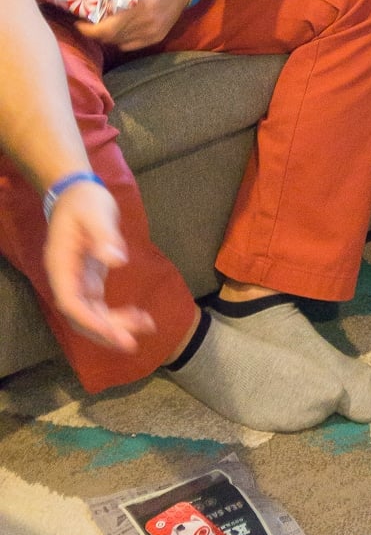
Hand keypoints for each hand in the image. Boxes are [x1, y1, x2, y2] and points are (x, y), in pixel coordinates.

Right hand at [43, 179, 155, 350]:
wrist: (77, 193)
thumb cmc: (85, 200)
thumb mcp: (95, 212)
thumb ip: (104, 235)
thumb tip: (115, 260)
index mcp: (60, 264)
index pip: (70, 302)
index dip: (90, 320)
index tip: (113, 331)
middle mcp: (65, 278)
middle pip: (81, 315)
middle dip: (105, 331)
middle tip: (132, 342)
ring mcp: (77, 281)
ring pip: (91, 315)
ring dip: (115, 326)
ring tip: (146, 326)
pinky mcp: (90, 280)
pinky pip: (100, 307)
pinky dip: (118, 316)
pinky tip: (140, 318)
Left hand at [76, 0, 190, 50]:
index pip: (106, 27)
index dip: (88, 28)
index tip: (77, 20)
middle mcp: (145, 18)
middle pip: (110, 37)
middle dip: (93, 33)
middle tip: (83, 24)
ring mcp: (152, 29)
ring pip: (120, 43)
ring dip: (106, 37)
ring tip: (98, 25)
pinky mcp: (158, 35)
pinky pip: (132, 45)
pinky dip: (120, 40)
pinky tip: (117, 29)